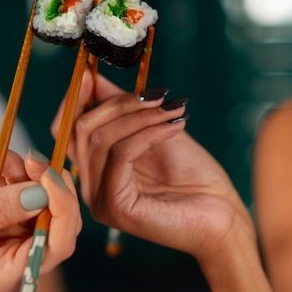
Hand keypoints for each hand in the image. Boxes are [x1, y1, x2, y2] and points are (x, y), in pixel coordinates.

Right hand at [0, 149, 80, 291]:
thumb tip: (41, 192)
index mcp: (9, 274)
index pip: (58, 243)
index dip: (62, 207)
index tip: (47, 174)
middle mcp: (19, 258)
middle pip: (54, 216)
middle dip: (43, 180)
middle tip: (27, 156)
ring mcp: (14, 237)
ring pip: (35, 195)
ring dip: (15, 168)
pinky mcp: (6, 218)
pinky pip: (15, 188)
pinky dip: (0, 169)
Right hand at [52, 69, 253, 269]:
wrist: (223, 216)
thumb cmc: (193, 177)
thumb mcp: (154, 130)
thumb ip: (124, 109)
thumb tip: (95, 78)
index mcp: (95, 169)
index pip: (68, 129)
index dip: (77, 100)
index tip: (94, 75)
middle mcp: (90, 186)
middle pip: (82, 129)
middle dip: (119, 103)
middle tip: (156, 95)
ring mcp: (99, 199)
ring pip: (101, 139)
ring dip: (139, 115)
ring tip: (171, 109)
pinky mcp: (114, 207)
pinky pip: (121, 154)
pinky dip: (147, 133)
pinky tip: (173, 127)